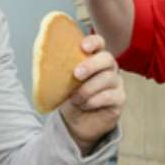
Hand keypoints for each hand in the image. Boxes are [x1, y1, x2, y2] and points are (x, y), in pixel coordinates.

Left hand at [59, 34, 124, 153]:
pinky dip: (94, 101)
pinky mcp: (119, 98)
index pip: (99, 42)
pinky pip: (109, 96)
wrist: (77, 122)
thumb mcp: (62, 82)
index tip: (83, 47)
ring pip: (108, 78)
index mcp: (94, 58)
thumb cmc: (71, 98)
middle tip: (76, 74)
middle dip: (91, 65)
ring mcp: (116, 82)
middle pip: (107, 59)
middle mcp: (108, 68)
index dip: (93, 42)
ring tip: (75, 98)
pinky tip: (85, 105)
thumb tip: (45, 57)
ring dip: (88, 89)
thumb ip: (59, 69)